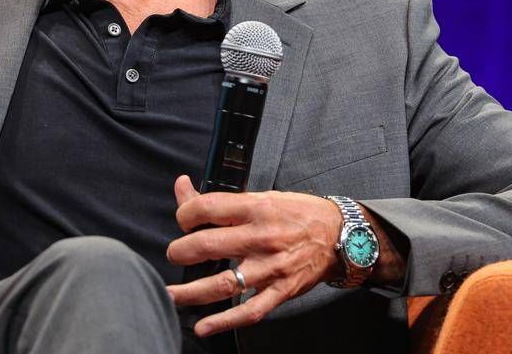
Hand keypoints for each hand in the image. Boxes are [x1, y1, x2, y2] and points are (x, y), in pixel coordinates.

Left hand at [165, 175, 342, 336]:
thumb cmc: (298, 213)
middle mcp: (261, 237)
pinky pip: (249, 310)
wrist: (340, 235)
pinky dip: (224, 321)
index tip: (183, 221)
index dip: (185, 214)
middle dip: (180, 252)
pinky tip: (204, 326)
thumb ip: (219, 198)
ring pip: (223, 283)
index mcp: (256, 208)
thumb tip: (182, 186)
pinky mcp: (280, 290)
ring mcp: (270, 267)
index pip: (208, 208)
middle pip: (208, 245)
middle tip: (174, 255)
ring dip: (192, 292)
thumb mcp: (262, 196)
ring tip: (170, 295)